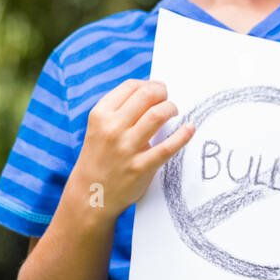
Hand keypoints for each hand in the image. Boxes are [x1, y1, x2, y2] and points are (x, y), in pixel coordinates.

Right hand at [72, 79, 195, 214]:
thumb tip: (153, 92)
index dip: (149, 84)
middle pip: (146, 96)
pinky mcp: (140, 167)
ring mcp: (126, 148)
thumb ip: (120, 111)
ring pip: (157, 115)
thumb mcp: (99, 128)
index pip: (131, 87)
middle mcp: (112, 128)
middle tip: (168, 99)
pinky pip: (168, 147)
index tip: (159, 89)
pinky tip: (189, 129)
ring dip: (172, 109)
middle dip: (163, 93)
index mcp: (100, 115)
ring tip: (174, 112)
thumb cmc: (100, 157)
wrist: (90, 194)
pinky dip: (183, 135)